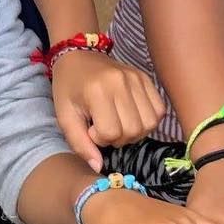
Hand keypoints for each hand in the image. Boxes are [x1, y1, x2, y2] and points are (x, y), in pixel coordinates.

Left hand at [52, 50, 164, 169]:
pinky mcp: (146, 78)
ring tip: (119, 123)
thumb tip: (98, 167)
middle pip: (133, 130)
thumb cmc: (68, 88)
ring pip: (149, 123)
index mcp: (97, 91)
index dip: (100, 139)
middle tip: (104, 128)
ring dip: (135, 132)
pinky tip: (131, 117)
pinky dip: (148, 120)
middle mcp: (121, 82)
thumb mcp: (65, 116)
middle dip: (118, 138)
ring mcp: (137, 78)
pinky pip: (159, 110)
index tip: (90, 128)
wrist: (79, 56)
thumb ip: (79, 144)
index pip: (111, 132)